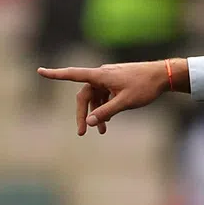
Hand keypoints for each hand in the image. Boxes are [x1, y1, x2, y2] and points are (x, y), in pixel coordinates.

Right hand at [38, 61, 172, 134]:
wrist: (163, 76)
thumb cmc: (145, 87)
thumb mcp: (125, 102)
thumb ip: (106, 112)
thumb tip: (88, 121)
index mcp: (100, 75)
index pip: (73, 74)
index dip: (56, 74)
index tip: (39, 71)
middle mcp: (102, 74)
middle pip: (85, 95)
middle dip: (82, 114)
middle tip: (82, 133)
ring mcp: (110, 78)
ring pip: (96, 97)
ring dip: (96, 113)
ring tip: (102, 131)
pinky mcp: (117, 81)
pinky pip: (105, 95)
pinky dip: (105, 107)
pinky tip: (108, 120)